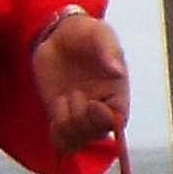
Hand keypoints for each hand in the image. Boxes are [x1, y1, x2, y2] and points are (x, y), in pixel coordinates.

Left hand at [33, 6, 128, 152]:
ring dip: (68, 126)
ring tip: (62, 100)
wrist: (56, 34)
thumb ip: (108, 50)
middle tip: (73, 94)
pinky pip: (62, 140)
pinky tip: (54, 118)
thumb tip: (117, 71)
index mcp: (116, 91)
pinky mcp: (59, 114)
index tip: (93, 104)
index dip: (106, 119)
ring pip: (79, 139)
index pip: (118, 119)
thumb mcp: (99, 33)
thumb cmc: (84, 33)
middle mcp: (100, 106)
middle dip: (83, 120)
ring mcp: (79, 112)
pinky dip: (57, 136)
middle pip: (98, 133)